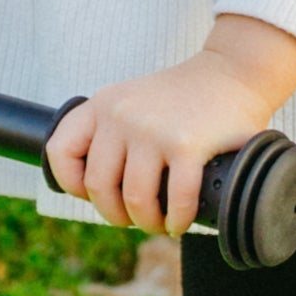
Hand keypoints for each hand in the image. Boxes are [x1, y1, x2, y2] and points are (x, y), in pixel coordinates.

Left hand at [46, 16, 295, 236]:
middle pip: (99, 186)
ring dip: (148, 223)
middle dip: (116, 214)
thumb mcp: (133, 99)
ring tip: (161, 224)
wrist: (234, 71)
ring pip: (136, 199)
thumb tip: (96, 190)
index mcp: (103, 104)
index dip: (72, 183)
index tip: (94, 194)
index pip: (61, 151)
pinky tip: (181, 222)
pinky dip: (177, 220)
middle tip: (135, 219)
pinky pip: (176, 199)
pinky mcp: (188, 145)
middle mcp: (121, 115)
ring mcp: (153, 130)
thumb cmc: (183, 98)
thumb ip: (111, 131)